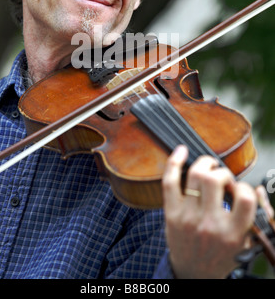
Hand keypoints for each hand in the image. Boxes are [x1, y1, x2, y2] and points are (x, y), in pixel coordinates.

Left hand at [162, 145, 257, 278]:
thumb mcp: (243, 244)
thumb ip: (252, 217)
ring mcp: (187, 217)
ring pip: (195, 175)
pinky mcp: (171, 214)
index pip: (245, 196)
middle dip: (222, 172)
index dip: (244, 187)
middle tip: (222, 179)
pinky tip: (181, 151)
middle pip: (214, 179)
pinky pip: (170, 182)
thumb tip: (257, 189)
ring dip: (205, 164)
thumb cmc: (219, 257)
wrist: (193, 276)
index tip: (239, 190)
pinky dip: (174, 163)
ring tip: (209, 166)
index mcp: (232, 233)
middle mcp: (209, 224)